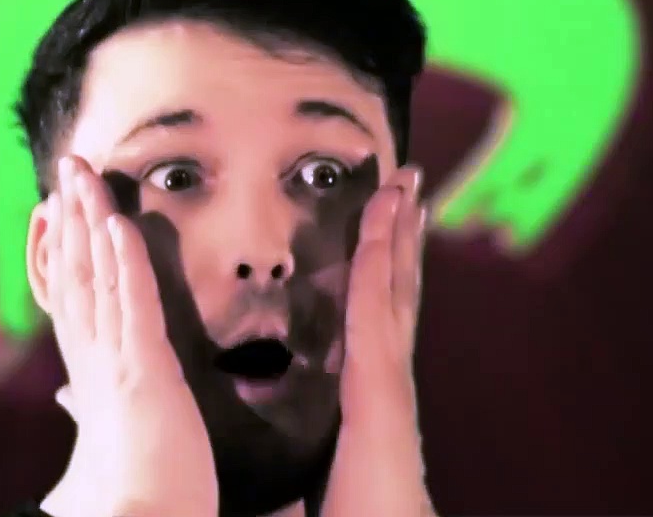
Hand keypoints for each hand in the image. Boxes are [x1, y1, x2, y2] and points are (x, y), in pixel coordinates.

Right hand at [45, 156, 216, 516]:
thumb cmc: (134, 488)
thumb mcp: (106, 437)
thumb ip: (82, 410)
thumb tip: (63, 398)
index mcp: (87, 373)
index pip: (68, 296)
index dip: (60, 248)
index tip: (54, 209)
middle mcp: (92, 360)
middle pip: (76, 272)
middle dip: (71, 216)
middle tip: (67, 164)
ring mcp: (116, 363)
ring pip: (98, 276)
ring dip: (91, 220)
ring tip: (83, 173)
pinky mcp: (146, 372)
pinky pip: (135, 304)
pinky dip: (126, 262)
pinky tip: (119, 224)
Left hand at [322, 166, 434, 516]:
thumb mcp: (311, 468)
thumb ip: (289, 442)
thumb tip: (246, 428)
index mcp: (368, 398)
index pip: (374, 318)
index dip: (381, 270)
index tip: (382, 225)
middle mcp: (385, 380)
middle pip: (393, 291)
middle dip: (400, 236)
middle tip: (405, 184)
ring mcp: (390, 381)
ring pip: (392, 290)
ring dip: (398, 234)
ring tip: (404, 185)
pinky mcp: (382, 390)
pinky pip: (377, 312)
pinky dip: (379, 265)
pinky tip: (380, 225)